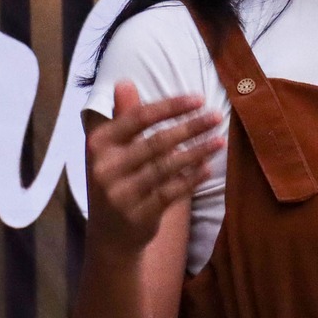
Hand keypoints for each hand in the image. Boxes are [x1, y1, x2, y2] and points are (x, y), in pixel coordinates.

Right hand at [84, 83, 221, 256]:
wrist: (109, 236)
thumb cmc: (116, 180)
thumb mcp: (111, 150)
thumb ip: (122, 117)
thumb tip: (124, 82)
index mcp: (98, 144)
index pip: (138, 118)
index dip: (170, 106)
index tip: (198, 98)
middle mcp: (105, 168)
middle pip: (156, 142)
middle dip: (190, 127)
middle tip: (216, 116)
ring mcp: (121, 194)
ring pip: (166, 167)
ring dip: (196, 151)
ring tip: (219, 140)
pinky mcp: (138, 215)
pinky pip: (171, 193)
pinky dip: (191, 179)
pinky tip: (208, 168)